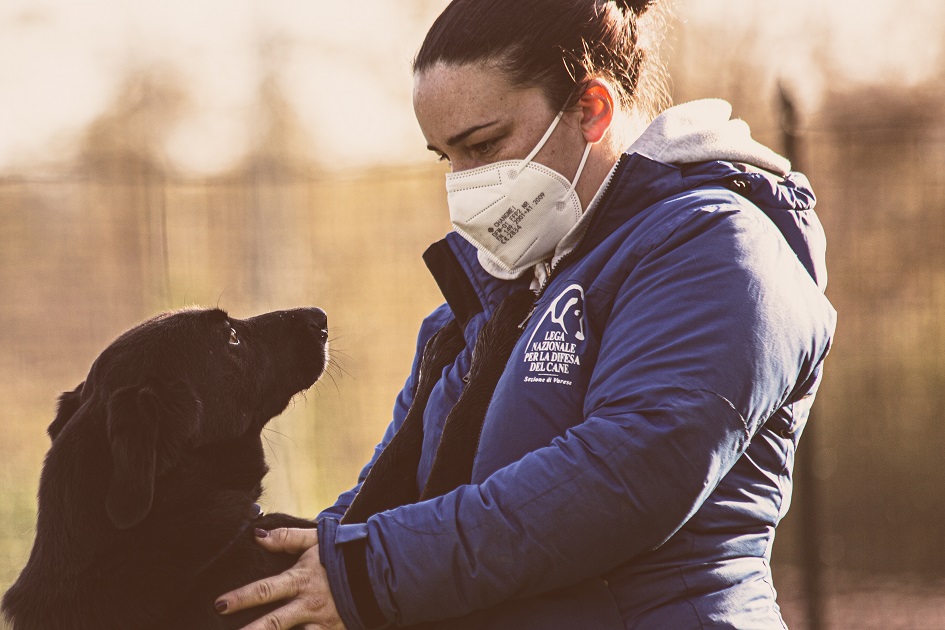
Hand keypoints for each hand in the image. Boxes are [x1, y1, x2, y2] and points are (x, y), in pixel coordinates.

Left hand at [215, 527, 345, 629]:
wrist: (378, 570)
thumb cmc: (341, 554)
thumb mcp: (315, 541)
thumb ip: (286, 537)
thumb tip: (256, 536)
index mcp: (302, 579)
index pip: (266, 590)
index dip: (241, 598)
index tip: (219, 604)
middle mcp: (309, 604)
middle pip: (274, 622)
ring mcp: (322, 622)